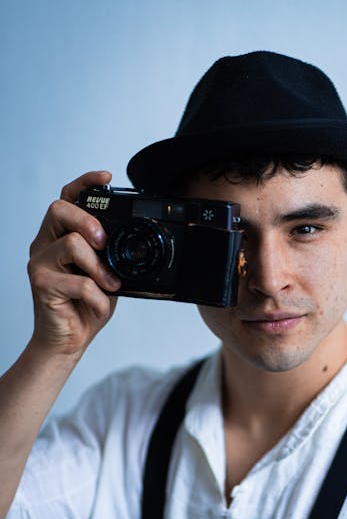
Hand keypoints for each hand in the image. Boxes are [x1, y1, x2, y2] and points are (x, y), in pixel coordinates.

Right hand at [27, 171, 120, 357]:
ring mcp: (40, 263)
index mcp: (60, 236)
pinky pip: (78, 282)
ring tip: (110, 285)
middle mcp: (45, 244)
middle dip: (87, 220)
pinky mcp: (41, 284)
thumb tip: (134, 242)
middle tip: (103, 242)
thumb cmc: (85, 306)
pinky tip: (99, 306)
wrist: (68, 341)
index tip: (107, 176)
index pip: (68, 198)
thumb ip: (111, 255)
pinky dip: (97, 296)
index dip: (86, 183)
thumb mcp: (106, 274)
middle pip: (59, 209)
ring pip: (72, 244)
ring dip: (99, 267)